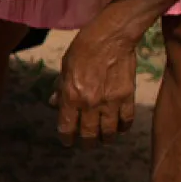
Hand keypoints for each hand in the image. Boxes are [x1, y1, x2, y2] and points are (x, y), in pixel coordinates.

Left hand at [54, 9, 149, 145]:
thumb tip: (53, 103)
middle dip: (86, 143)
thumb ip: (60, 89)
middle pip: (88, 135)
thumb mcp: (65, 68)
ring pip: (108, 132)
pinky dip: (122, 127)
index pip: (66, 127)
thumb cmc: (83, 48)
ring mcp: (110, 102)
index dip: (66, 138)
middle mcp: (89, 104)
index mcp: (71, 97)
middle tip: (87, 144)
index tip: (67, 141)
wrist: (111, 36)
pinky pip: (126, 120)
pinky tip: (119, 128)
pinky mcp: (127, 97)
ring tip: (104, 139)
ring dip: (105, 139)